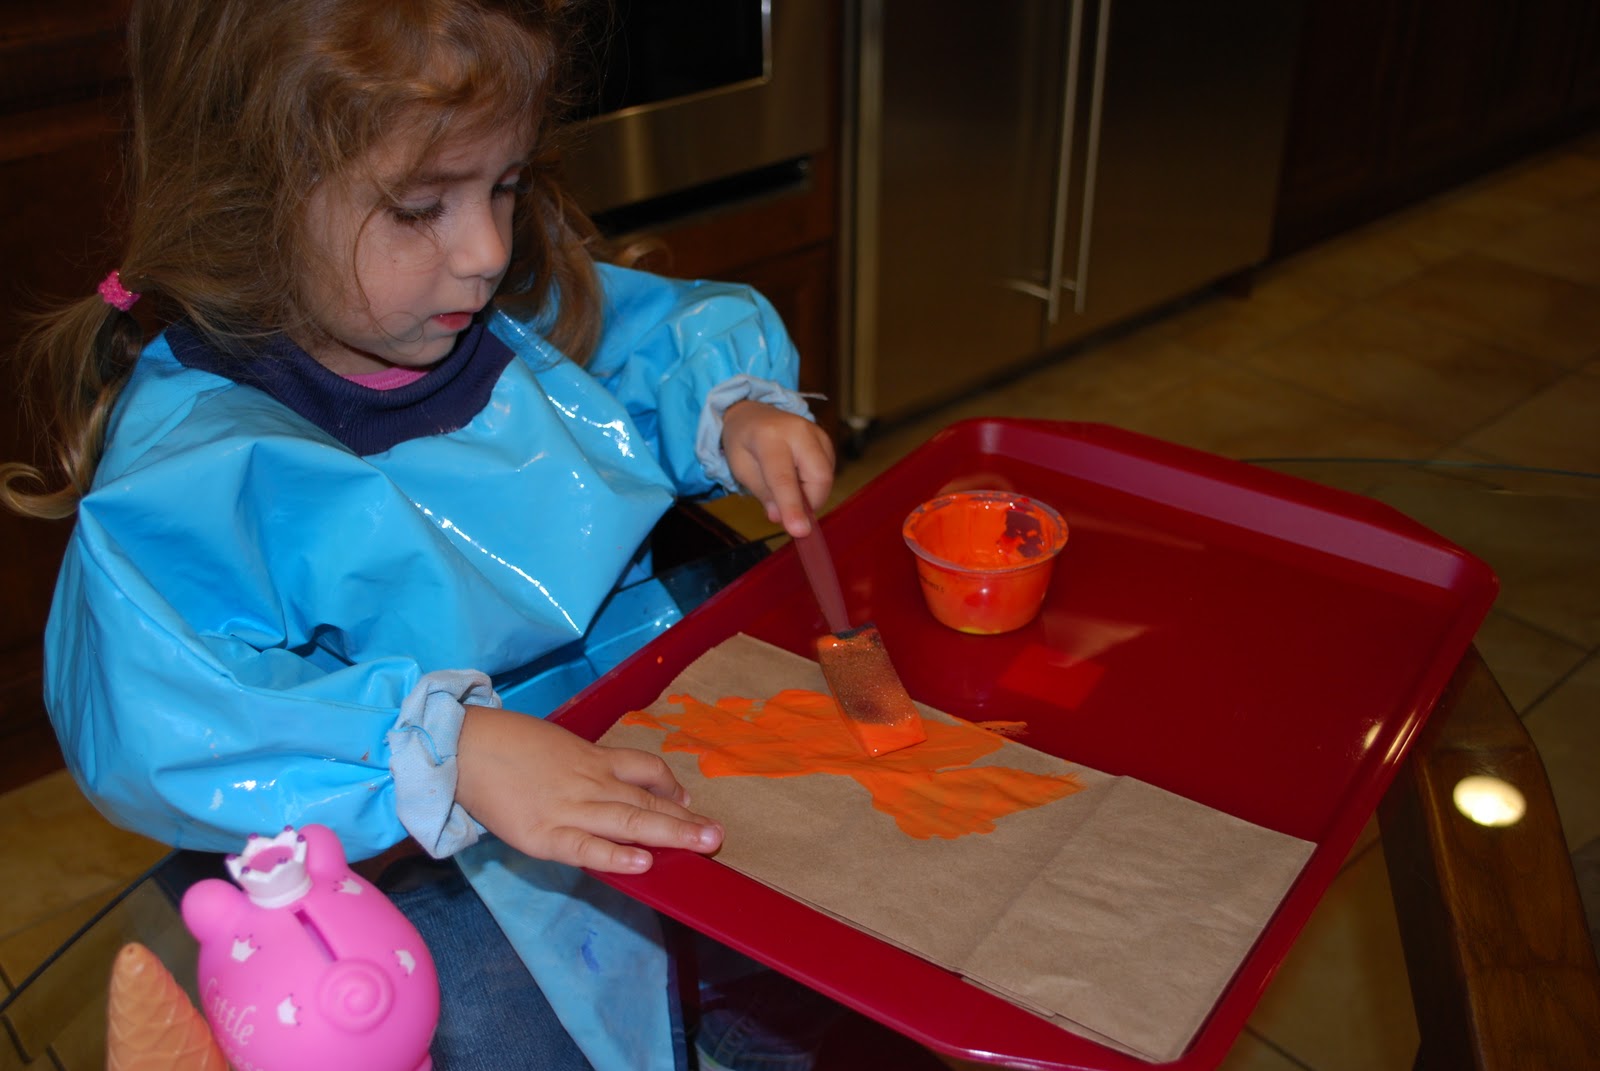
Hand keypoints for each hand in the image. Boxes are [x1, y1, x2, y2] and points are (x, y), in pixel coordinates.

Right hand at [455, 705, 722, 872]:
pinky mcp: (544, 835)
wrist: (462, 747)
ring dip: (670, 834)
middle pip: (646, 800)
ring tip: (704, 844)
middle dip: (684, 820)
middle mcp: (589, 782)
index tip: (688, 802)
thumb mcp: (555, 745)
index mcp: (591, 759)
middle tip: (718, 834)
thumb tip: (610, 780)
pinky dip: (617, 856)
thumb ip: (584, 765)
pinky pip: (588, 848)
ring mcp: (569, 808)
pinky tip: (643, 863)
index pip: (644, 769)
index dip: (670, 787)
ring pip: (629, 821)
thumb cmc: (505, 745)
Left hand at [721, 400, 835, 536]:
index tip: (800, 531)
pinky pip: (829, 471)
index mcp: (768, 437)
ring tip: (788, 486)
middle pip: (818, 476)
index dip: (792, 507)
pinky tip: (797, 476)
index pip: (783, 478)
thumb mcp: (741, 469)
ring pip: (827, 476)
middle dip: (809, 503)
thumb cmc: (744, 443)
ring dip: (811, 494)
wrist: (753, 412)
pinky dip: (815, 485)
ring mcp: (816, 432)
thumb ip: (763, 493)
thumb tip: (780, 517)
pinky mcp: (826, 439)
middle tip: (790, 510)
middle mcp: (798, 430)